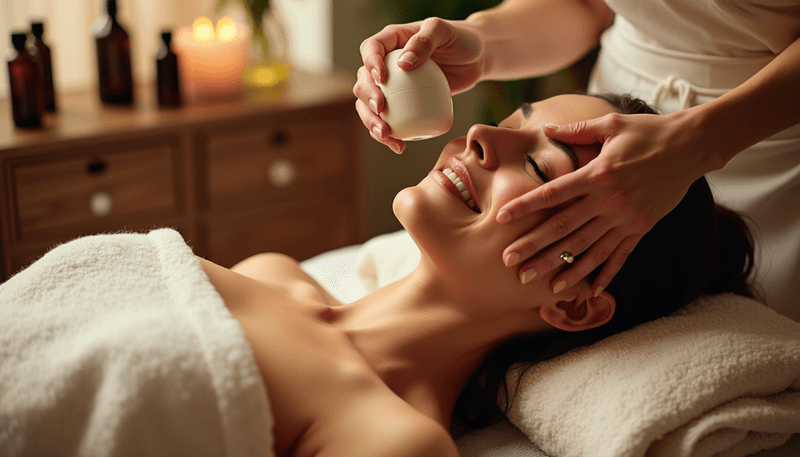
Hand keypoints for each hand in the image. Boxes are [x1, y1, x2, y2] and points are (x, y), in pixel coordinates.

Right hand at [353, 17, 484, 152]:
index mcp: (391, 41)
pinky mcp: (404, 105)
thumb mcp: (444, 31)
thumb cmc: (462, 39)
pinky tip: (400, 145)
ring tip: (386, 136)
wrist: (476, 59)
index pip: (370, 49)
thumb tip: (402, 63)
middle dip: (367, 99)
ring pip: (370, 106)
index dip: (370, 64)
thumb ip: (425, 41)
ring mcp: (394, 86)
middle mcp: (386, 63)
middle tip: (381, 112)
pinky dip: (391, 135)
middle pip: (364, 81)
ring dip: (371, 122)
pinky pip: (390, 120)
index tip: (381, 79)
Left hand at [497, 111, 711, 295]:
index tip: (503, 217)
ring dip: (565, 269)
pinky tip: (592, 292)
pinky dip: (606, 274)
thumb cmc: (648, 131)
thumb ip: (577, 130)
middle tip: (510, 262)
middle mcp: (609, 200)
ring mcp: (626, 218)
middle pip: (564, 228)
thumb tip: (546, 127)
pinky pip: (620, 255)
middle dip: (535, 247)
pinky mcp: (642, 228)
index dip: (526, 206)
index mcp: (596, 174)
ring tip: (544, 287)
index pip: (552, 194)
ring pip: (589, 249)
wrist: (692, 145)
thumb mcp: (611, 123)